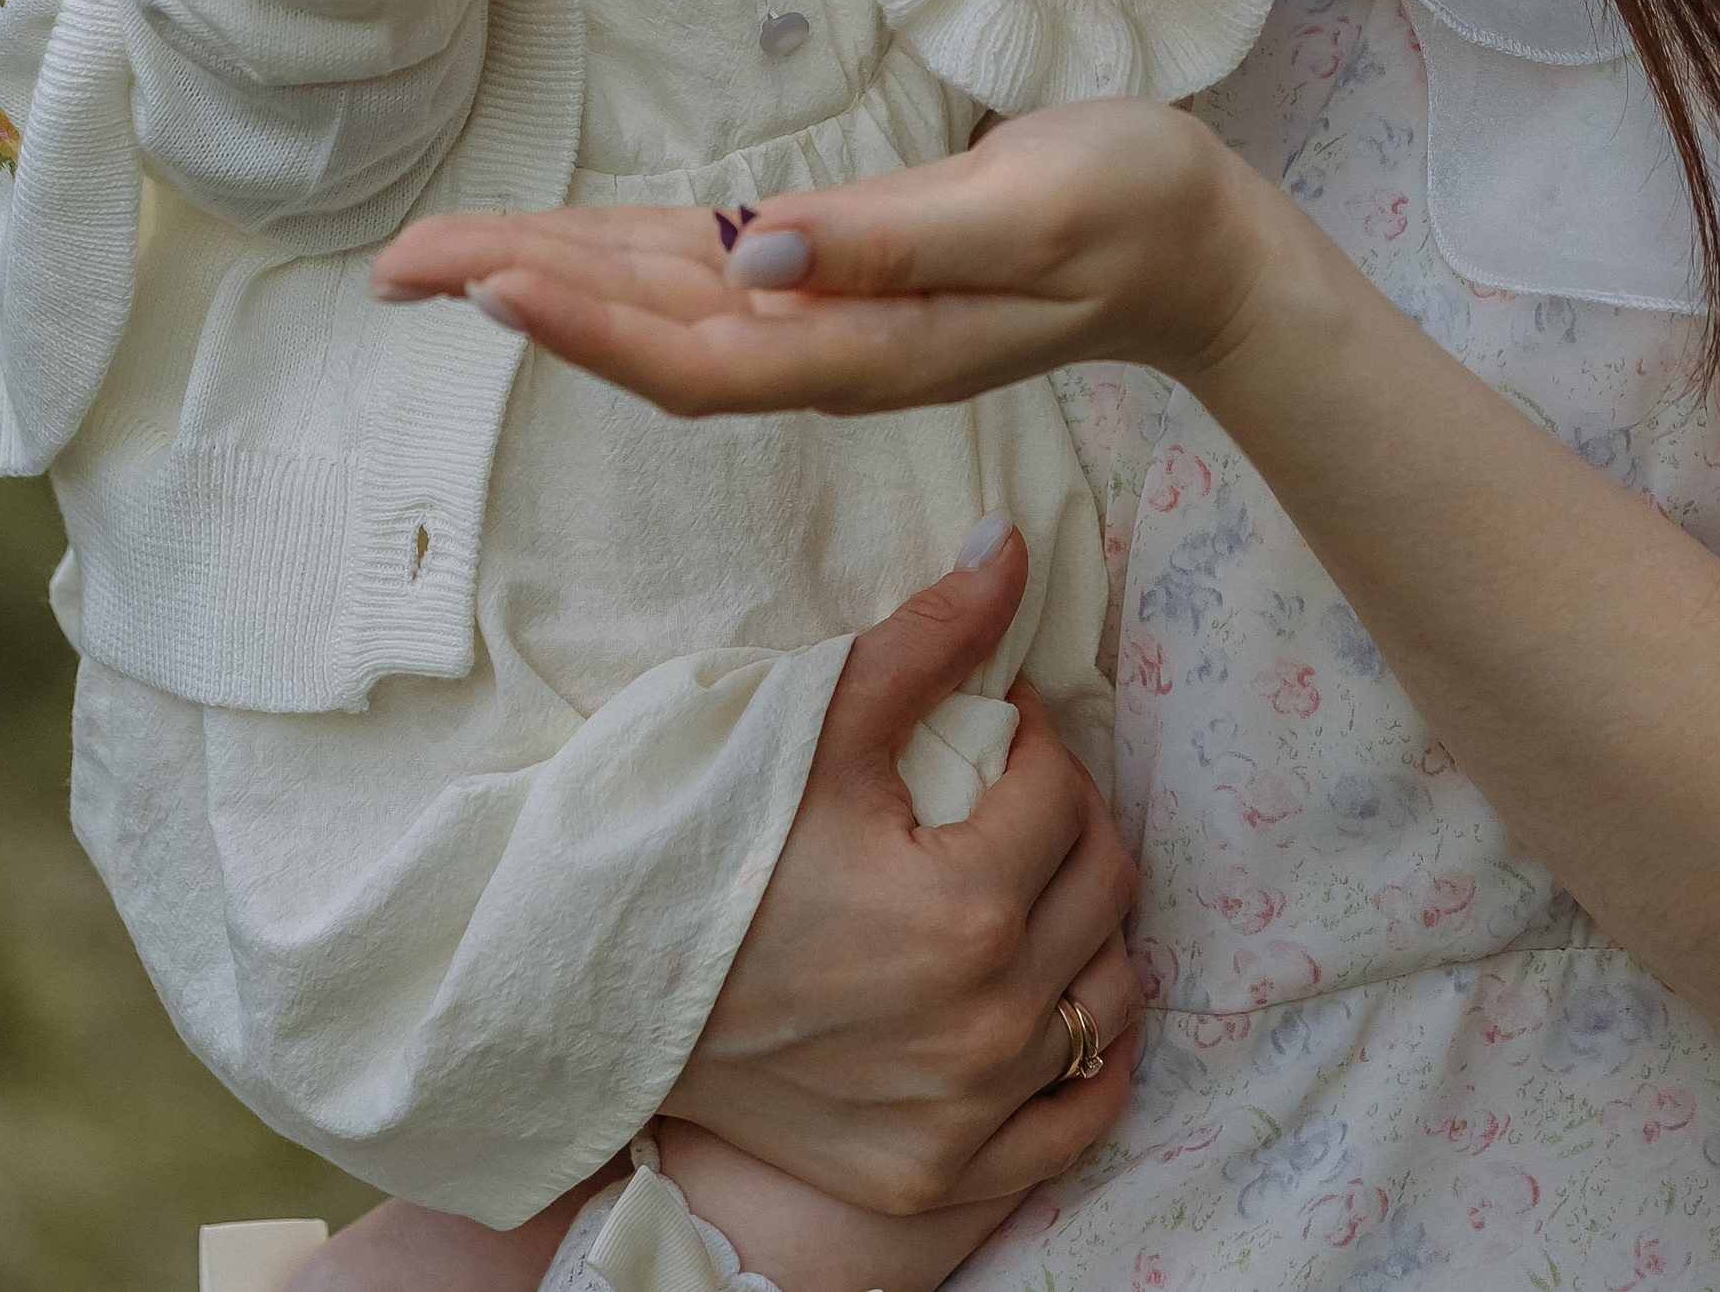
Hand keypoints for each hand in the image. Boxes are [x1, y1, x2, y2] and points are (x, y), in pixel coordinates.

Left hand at [371, 99, 1288, 414]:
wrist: (1199, 249)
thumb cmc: (1130, 208)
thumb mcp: (1032, 208)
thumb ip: (897, 240)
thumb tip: (758, 256)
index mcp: (867, 340)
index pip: (692, 352)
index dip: (579, 323)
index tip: (477, 282)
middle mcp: (830, 345)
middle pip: (644, 338)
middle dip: (518, 298)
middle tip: (391, 267)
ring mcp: (831, 318)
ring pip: (657, 312)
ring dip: (545, 283)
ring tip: (433, 260)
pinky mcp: (839, 276)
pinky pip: (700, 282)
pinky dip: (612, 264)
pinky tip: (555, 250)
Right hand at [658, 529, 1142, 1215]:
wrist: (608, 1000)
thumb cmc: (710, 850)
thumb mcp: (813, 729)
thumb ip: (929, 638)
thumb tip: (1014, 544)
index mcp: (964, 910)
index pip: (1065, 794)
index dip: (1035, 738)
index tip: (993, 719)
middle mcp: (986, 1024)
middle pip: (1105, 888)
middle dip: (1072, 814)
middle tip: (1015, 787)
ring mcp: (969, 1113)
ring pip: (1111, 997)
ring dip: (1088, 924)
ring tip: (1029, 879)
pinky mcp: (943, 1176)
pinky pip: (1080, 1117)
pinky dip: (1090, 1055)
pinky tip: (1054, 993)